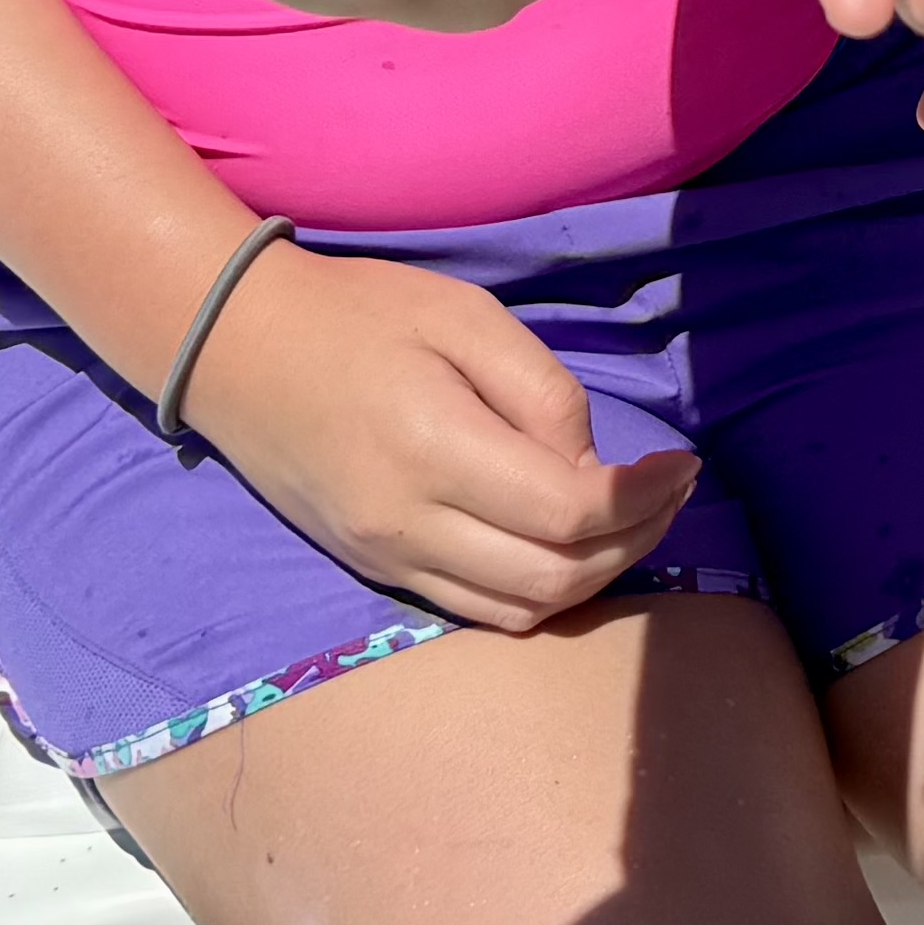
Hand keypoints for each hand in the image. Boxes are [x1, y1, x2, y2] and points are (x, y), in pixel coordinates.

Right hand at [170, 239, 698, 631]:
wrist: (240, 349)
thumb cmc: (361, 315)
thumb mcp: (465, 317)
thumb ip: (542, 392)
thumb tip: (589, 466)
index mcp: (434, 449)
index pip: (568, 512)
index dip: (644, 499)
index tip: (683, 465)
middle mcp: (407, 524)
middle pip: (554, 578)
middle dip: (635, 543)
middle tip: (672, 495)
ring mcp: (386, 558)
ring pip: (520, 609)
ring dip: (593, 578)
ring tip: (634, 522)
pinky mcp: (375, 568)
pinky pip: (476, 610)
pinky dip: (538, 592)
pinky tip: (568, 546)